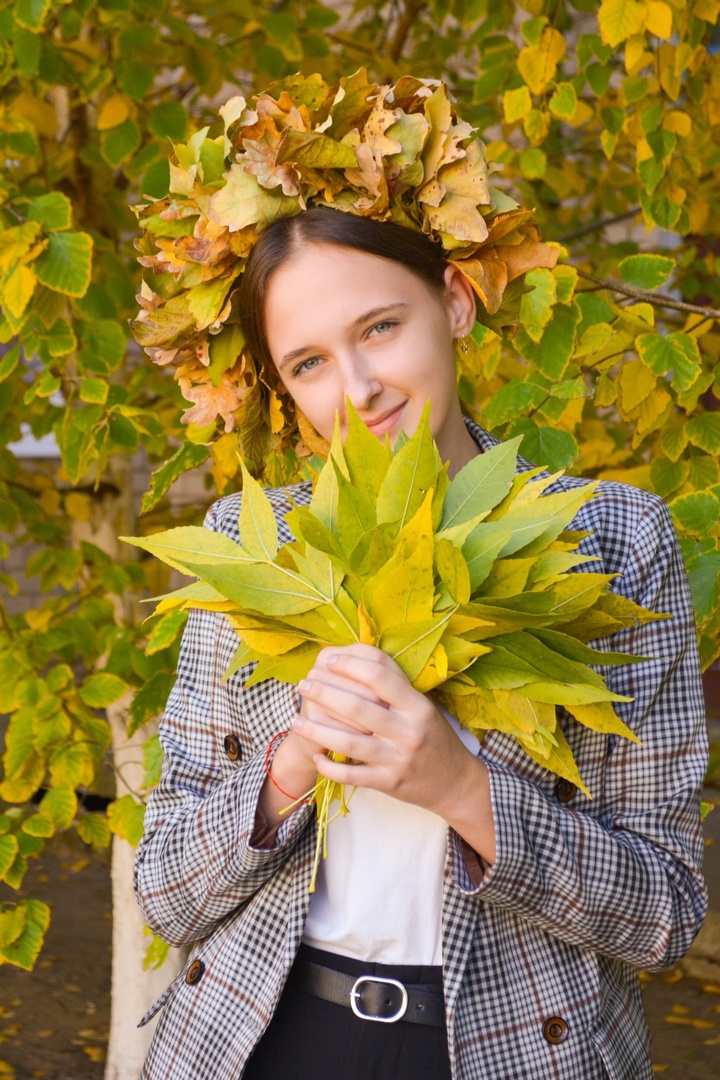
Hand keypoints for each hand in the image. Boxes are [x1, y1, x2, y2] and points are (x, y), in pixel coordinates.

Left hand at [294, 644, 485, 825]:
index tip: (330, 660)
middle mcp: (409, 731)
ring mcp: (398, 759)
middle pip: (358, 708)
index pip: (381, 677)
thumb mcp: (423, 707)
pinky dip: (329, 766)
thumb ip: (396, 687)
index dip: (352, 665)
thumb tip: (358, 658)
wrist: (456, 783)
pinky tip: (315, 754)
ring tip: (296, 720)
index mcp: (418, 706)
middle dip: (325, 693)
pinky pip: (351, 776)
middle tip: (304, 683)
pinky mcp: (389, 783)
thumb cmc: (434, 737)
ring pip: (349, 743)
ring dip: (317, 730)